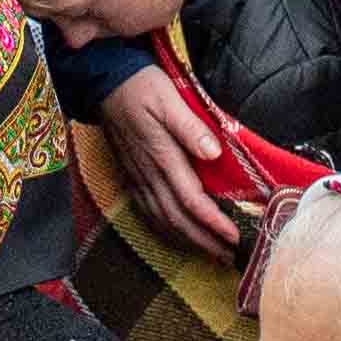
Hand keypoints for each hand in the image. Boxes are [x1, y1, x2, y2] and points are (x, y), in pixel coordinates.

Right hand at [99, 69, 237, 256]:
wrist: (105, 83)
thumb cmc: (142, 87)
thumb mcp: (169, 99)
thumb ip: (190, 128)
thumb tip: (214, 153)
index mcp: (162, 157)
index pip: (191, 201)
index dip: (214, 223)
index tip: (235, 237)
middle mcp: (149, 174)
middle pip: (178, 220)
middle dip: (205, 242)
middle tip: (230, 258)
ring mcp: (138, 178)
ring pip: (163, 221)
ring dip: (188, 242)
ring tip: (212, 254)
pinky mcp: (131, 177)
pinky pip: (148, 213)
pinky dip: (166, 231)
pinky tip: (178, 237)